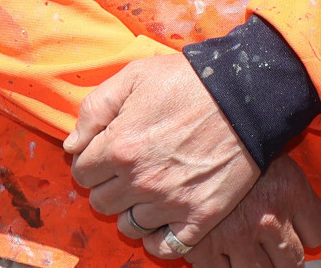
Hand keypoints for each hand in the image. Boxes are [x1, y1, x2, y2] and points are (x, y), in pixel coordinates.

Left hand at [64, 53, 258, 250]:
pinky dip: (158, 238)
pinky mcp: (199, 216)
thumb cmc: (190, 81)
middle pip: (101, 202)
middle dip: (110, 185)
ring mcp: (170, 202)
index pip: (81, 172)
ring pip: (129, 225)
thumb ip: (95, 107)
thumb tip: (72, 143)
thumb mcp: (135, 75)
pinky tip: (162, 220)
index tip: (109, 151)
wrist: (248, 94)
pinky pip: (164, 246)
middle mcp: (140, 180)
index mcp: (120, 146)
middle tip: (130, 168)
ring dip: (133, 209)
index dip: (92, 160)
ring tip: (149, 189)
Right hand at [143, 155, 320, 266]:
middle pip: (292, 262)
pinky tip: (221, 249)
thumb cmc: (233, 144)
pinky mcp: (202, 249)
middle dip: (284, 257)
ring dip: (256, 264)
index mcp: (289, 191)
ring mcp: (235, 236)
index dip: (309, 234)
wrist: (186, 135)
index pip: (318, 233)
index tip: (300, 233)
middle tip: (273, 247)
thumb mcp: (274, 159)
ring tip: (248, 248)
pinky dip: (222, 265)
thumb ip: (301, 191)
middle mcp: (267, 217)